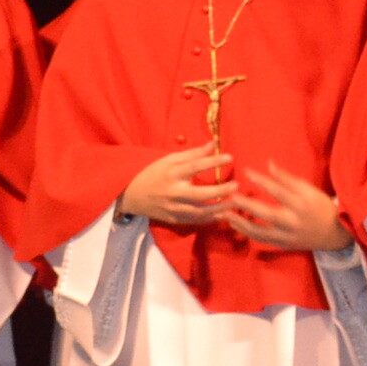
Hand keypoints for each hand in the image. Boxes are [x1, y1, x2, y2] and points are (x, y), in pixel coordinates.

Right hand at [118, 144, 235, 228]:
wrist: (130, 195)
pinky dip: (209, 219)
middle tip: (236, 186)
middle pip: (199, 194)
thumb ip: (192, 153)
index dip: (213, 161)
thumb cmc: (153, 173)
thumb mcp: (169, 159)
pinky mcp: (173, 219)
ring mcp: (173, 208)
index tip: (230, 157)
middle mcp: (172, 192)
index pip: (194, 166)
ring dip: (219, 209)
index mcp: (171, 173)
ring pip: (199, 212)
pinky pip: (194, 221)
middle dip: (220, 191)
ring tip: (234, 203)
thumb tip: (213, 144)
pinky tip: (223, 214)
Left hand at [226, 163, 351, 251]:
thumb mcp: (308, 189)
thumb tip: (269, 163)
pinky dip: (248, 233)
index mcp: (302, 204)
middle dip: (246, 206)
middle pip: (267, 214)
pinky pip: (262, 240)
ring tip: (226, 215)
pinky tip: (236, 226)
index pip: (279, 191)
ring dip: (241, 224)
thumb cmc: (321, 206)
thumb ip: (287, 178)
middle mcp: (294, 221)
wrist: (335, 233)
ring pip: (261, 232)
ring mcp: (288, 236)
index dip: (262, 180)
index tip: (246, 171)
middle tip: (229, 197)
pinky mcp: (284, 245)